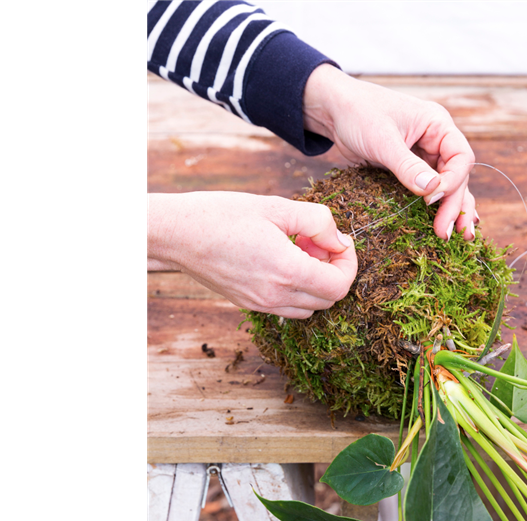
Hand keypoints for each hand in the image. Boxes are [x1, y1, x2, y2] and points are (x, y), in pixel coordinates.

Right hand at [147, 192, 357, 318]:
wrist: (178, 234)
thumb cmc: (222, 214)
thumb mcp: (276, 206)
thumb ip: (317, 221)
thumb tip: (340, 240)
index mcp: (286, 270)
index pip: (339, 285)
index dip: (349, 263)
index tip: (340, 241)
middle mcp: (276, 295)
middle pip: (329, 300)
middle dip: (335, 270)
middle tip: (318, 242)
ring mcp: (261, 304)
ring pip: (311, 307)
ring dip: (317, 282)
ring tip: (300, 250)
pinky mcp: (250, 304)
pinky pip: (289, 307)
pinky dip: (298, 289)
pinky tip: (283, 261)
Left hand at [303, 64, 478, 240]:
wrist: (332, 110)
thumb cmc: (357, 112)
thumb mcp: (382, 139)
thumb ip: (407, 166)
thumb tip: (432, 190)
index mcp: (437, 125)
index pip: (460, 158)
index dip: (452, 182)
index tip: (432, 199)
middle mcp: (436, 141)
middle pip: (457, 177)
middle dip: (453, 205)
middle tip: (444, 233)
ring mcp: (424, 156)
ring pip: (447, 186)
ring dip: (452, 210)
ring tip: (460, 237)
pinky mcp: (409, 169)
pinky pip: (427, 190)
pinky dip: (435, 206)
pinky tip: (442, 223)